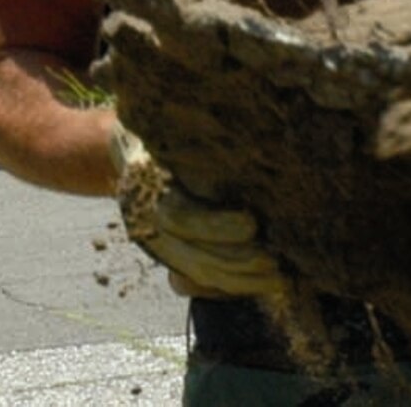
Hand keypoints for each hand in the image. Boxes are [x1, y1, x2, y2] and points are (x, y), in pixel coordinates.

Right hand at [109, 123, 285, 297]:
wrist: (131, 145)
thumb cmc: (167, 126)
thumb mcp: (174, 123)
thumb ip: (197, 134)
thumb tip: (237, 127)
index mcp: (144, 183)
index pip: (180, 214)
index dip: (215, 224)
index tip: (253, 224)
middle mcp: (145, 219)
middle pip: (189, 252)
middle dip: (235, 262)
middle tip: (276, 263)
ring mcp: (154, 240)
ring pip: (194, 271)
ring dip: (237, 281)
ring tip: (278, 280)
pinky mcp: (167, 252)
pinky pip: (191, 280)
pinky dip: (224, 288)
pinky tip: (258, 287)